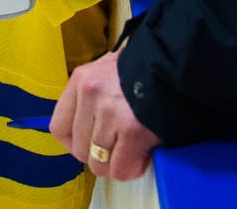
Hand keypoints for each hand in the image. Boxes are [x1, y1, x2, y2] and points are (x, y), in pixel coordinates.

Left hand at [50, 50, 160, 180]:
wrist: (178, 66)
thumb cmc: (144, 71)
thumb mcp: (108, 71)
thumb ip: (92, 96)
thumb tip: (84, 129)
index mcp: (81, 80)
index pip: (59, 127)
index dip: (73, 143)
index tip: (88, 145)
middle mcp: (90, 95)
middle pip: (79, 150)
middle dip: (99, 155)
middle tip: (119, 146)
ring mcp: (110, 114)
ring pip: (99, 164)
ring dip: (117, 164)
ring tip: (133, 149)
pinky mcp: (132, 131)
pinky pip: (121, 169)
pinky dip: (133, 168)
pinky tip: (143, 155)